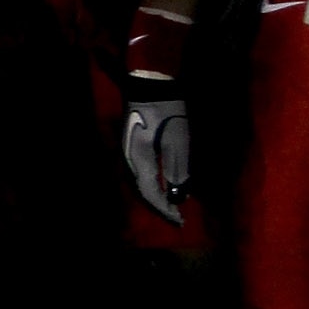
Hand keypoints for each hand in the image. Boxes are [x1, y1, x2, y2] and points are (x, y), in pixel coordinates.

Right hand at [122, 95, 190, 224]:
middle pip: (142, 193)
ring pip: (140, 185)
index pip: (151, 194)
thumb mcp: (178, 142)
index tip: (180, 220)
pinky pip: (140, 175)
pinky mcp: (131, 148)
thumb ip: (178, 171)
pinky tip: (161, 188)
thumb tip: (178, 197)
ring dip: (155, 198)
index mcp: (139, 161)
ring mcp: (127, 155)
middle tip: (177, 218)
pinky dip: (151, 186)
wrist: (151, 87)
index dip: (165, 210)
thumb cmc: (168, 113)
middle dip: (160, 207)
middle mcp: (129, 162)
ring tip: (170, 207)